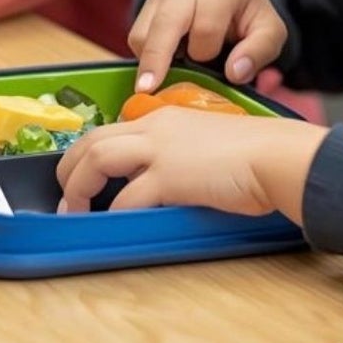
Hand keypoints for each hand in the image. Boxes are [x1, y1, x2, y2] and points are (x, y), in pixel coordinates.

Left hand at [56, 108, 327, 221]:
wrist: (274, 155)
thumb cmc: (253, 154)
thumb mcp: (206, 145)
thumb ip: (180, 156)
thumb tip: (164, 183)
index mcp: (164, 117)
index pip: (112, 130)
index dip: (90, 154)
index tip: (85, 177)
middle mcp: (155, 127)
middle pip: (93, 141)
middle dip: (70, 169)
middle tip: (68, 197)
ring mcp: (159, 149)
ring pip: (97, 159)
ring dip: (79, 187)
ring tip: (74, 211)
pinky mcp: (168, 176)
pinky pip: (127, 197)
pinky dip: (115, 213)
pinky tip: (113, 224)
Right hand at [129, 0, 287, 93]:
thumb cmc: (243, 8)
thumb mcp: (268, 26)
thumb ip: (260, 49)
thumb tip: (234, 74)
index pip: (206, 28)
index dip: (209, 51)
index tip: (219, 63)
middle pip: (163, 25)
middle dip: (155, 59)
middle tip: (147, 90)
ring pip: (142, 34)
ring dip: (151, 61)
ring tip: (166, 81)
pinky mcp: (142, 9)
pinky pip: (136, 39)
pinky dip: (145, 58)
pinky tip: (164, 68)